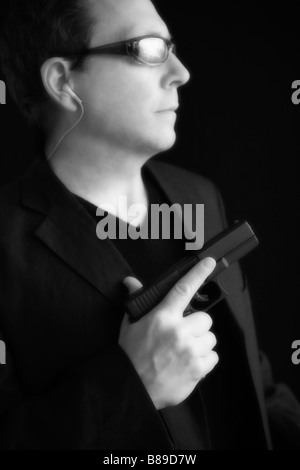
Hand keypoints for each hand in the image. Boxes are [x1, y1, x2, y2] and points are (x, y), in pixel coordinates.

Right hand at [119, 257, 218, 409]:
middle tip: (183, 335)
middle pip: (204, 318)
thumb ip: (137, 300)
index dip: (198, 273)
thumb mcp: (131, 324)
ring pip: (210, 338)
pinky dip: (205, 360)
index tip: (209, 262)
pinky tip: (190, 363)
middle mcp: (178, 331)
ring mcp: (189, 350)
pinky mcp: (197, 369)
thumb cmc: (131, 354)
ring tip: (184, 351)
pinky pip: (213, 357)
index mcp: (162, 317)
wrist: (132, 386)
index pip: (182, 289)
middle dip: (196, 326)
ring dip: (201, 343)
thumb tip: (130, 281)